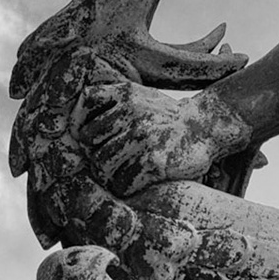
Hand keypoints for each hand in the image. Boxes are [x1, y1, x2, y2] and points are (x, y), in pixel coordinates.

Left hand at [78, 83, 248, 196]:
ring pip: (101, 165)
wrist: (208, 128)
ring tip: (121, 174)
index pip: (85, 107)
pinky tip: (138, 181)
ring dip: (108, 174)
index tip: (88, 138)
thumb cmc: (167, 119)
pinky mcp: (153, 161)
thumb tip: (70, 131)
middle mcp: (131, 111)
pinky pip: (122, 182)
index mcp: (126, 93)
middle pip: (88, 141)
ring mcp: (142, 136)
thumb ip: (109, 106)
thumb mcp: (140, 98)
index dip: (82, 125)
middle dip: (94, 153)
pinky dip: (126, 186)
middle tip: (107, 161)